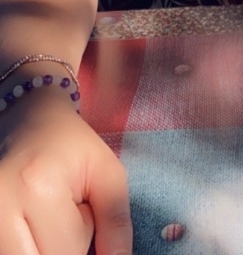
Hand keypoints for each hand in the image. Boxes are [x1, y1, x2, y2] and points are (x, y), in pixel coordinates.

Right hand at [0, 96, 131, 254]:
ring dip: (40, 250)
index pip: (68, 254)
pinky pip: (8, 253)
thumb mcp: (106, 171)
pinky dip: (25, 247)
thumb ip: (116, 222)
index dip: (83, 239)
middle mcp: (1, 207)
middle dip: (61, 249)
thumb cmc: (70, 144)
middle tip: (61, 217)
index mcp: (38, 189)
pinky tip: (30, 225)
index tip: (81, 210)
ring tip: (45, 221)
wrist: (26, 117)